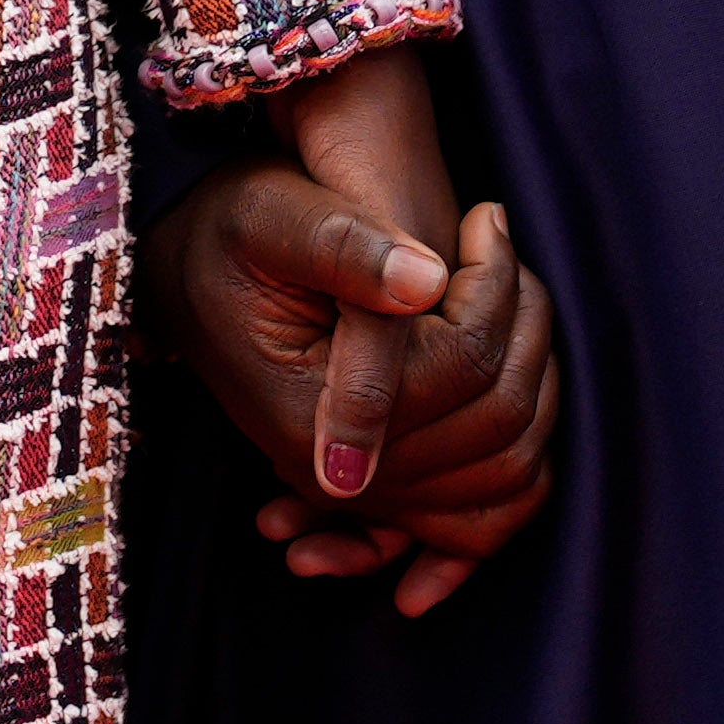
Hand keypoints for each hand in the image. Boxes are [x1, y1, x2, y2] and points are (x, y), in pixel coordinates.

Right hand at [157, 159, 562, 615]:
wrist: (191, 264)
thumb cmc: (228, 228)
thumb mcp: (271, 216)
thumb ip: (345, 248)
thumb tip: (427, 281)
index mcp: (306, 413)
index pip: (459, 367)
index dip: (493, 289)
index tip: (484, 217)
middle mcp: (341, 473)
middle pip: (497, 423)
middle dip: (523, 326)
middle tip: (500, 245)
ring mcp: (367, 487)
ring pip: (508, 467)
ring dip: (532, 373)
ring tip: (505, 288)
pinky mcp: (384, 480)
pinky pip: (484, 508)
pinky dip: (517, 445)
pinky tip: (511, 356)